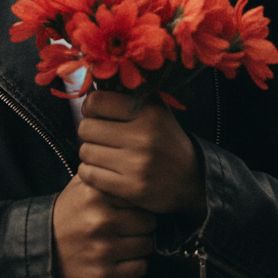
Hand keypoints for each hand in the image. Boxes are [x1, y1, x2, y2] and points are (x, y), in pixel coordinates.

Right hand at [52, 174, 155, 277]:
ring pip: (147, 246)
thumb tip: (133, 171)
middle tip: (128, 228)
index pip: (139, 197)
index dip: (137, 204)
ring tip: (124, 243)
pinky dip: (135, 266)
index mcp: (96, 195)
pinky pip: (141, 268)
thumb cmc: (68, 215)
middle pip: (149, 222)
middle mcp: (101, 221)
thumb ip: (104, 175)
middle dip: (141, 226)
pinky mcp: (104, 275)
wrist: (41, 248)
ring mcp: (103, 250)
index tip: (130, 209)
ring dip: (139, 246)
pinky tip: (122, 260)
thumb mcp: (79, 186)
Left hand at [76, 90, 205, 215]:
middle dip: (89, 132)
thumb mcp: (155, 109)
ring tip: (104, 153)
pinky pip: (89, 175)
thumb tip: (88, 88)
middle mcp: (143, 137)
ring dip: (90, 153)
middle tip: (100, 136)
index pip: (96, 102)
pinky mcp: (132, 189)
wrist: (193, 178)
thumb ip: (126, 95)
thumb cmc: (164, 138)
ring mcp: (137, 165)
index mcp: (149, 112)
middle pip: (86, 128)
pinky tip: (103, 169)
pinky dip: (90, 172)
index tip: (95, 114)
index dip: (89, 107)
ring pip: (85, 152)